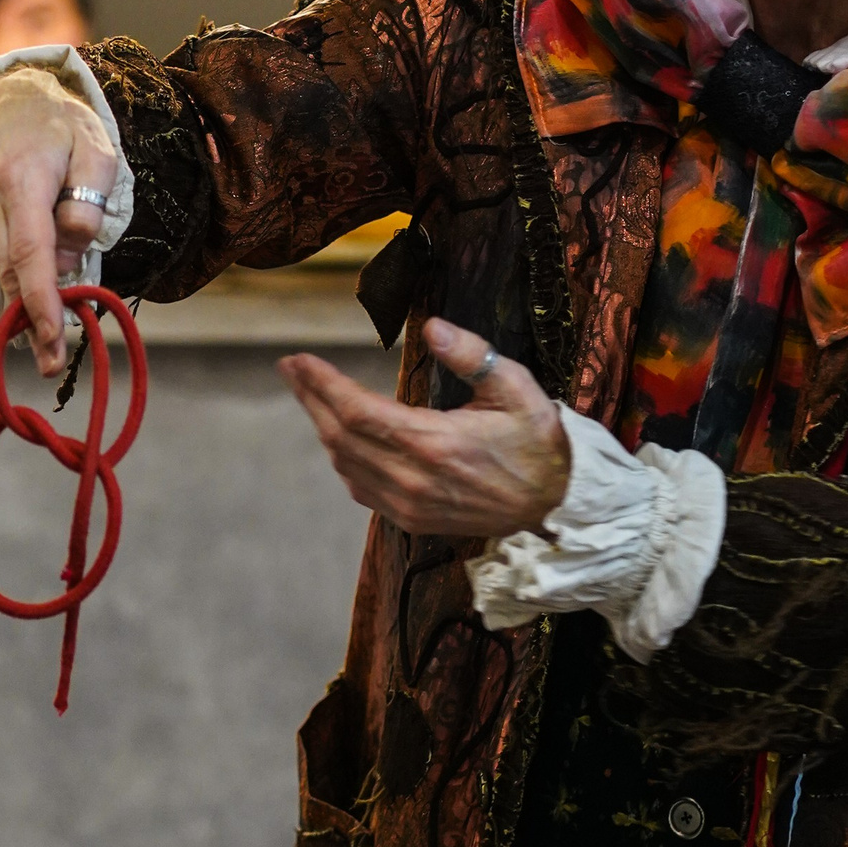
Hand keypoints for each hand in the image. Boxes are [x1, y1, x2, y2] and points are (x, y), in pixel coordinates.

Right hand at [0, 67, 119, 376]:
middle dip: (35, 320)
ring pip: (2, 271)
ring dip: (33, 273)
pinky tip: (19, 223)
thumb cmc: (61, 129)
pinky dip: (12, 259)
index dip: (41, 304)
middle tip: (55, 357)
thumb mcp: (97, 151)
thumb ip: (90, 202)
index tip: (52, 345)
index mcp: (20, 180)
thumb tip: (69, 253)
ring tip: (48, 222)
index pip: (30, 254)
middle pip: (12, 275)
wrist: (7, 101)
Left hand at [277, 317, 570, 539]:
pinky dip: (342, 458)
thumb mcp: (517, 388)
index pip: (357, 410)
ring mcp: (409, 505)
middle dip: (310, 399)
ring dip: (323, 426)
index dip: (322, 384)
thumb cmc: (538, 442)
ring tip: (310, 394)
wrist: (556, 505)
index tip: (298, 360)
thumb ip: (473, 355)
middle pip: (340, 436)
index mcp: (434, 443)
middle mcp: (413, 478)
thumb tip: (431, 327)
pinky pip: (361, 488)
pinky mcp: (412, 520)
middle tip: (291, 368)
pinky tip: (339, 436)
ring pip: (345, 464)